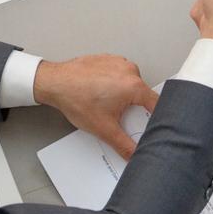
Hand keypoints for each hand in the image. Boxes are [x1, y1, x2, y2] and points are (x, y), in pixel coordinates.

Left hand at [34, 55, 158, 159]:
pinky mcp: (109, 59)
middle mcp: (130, 70)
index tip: (152, 126)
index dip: (157, 119)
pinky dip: (113, 85)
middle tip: (117, 116)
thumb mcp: (104, 129)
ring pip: (131, 85)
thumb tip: (135, 153)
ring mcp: (119, 62)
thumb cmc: (75, 99)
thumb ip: (124, 145)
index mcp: (134, 86)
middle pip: (143, 95)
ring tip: (105, 103)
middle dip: (134, 108)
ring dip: (123, 96)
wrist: (55, 83)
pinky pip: (119, 75)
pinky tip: (100, 93)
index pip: (157, 104)